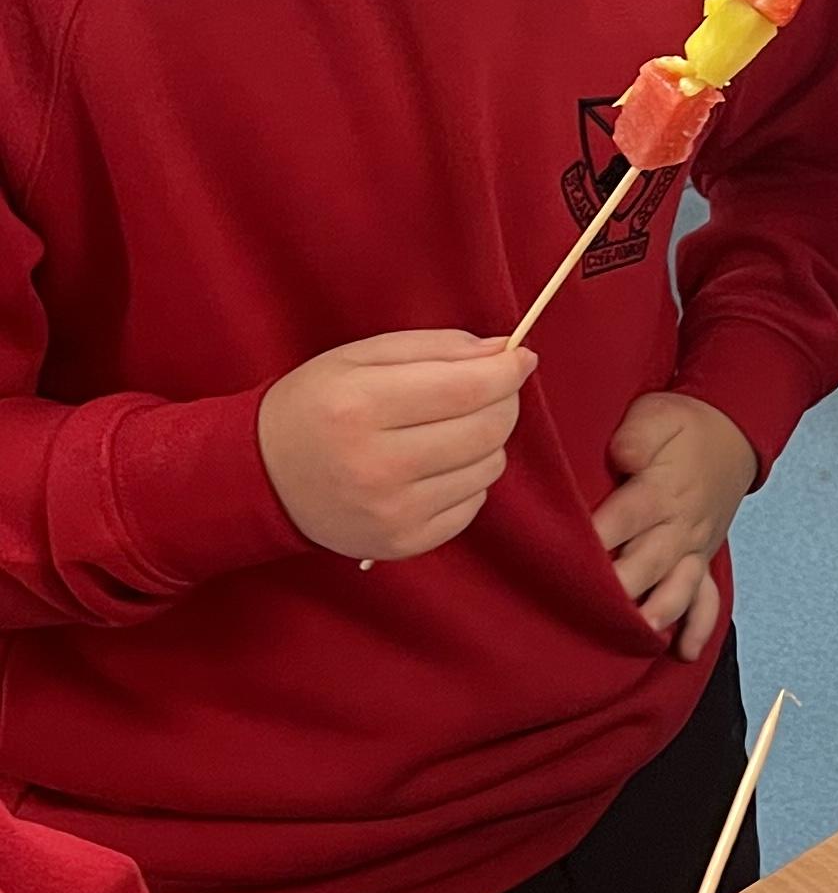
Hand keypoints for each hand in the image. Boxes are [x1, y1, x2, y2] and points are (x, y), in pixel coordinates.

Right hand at [259, 331, 534, 562]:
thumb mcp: (361, 357)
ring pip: (489, 467)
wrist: (262, 479)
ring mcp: (392, 512)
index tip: (519, 358)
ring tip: (446, 430)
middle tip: (488, 390)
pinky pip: (473, 504)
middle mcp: (376, 465)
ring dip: (485, 442)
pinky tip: (432, 467)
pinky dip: (467, 479)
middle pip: (487, 429)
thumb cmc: (316, 406)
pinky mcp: (403, 544)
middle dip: (502, 401)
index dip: (507, 370)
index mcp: (360, 406)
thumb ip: (437, 348)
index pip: (468, 388)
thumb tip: (507, 353)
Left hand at [593, 392, 755, 656]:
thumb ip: (637, 435)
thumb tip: (622, 456)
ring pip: (679, 586)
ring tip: (640, 634)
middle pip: (648, 562)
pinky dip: (700, 627)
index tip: (566, 558)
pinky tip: (683, 652)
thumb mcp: (658, 414)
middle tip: (590, 609)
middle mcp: (680, 525)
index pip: (624, 518)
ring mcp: (695, 547)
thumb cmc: (684, 425)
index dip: (596, 539)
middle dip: (622, 587)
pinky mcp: (704, 559)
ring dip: (661, 611)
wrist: (735, 434)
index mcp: (661, 490)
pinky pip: (709, 598)